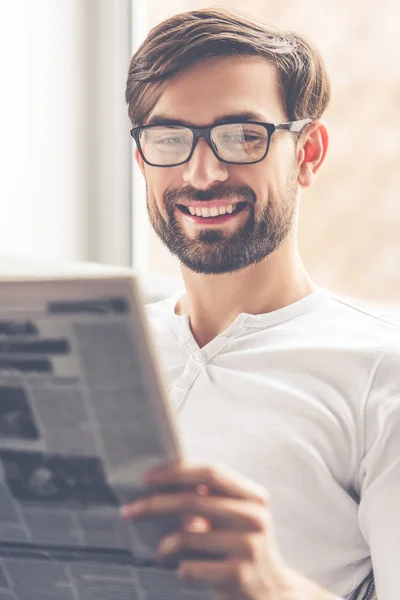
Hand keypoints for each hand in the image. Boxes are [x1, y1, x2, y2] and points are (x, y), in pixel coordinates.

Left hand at [121, 462, 333, 599]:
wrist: (274, 594)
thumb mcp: (234, 518)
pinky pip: (190, 567)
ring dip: (164, 545)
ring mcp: (249, 546)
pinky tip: (185, 570)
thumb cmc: (244, 549)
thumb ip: (209, 499)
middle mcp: (254, 517)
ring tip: (161, 552)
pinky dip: (180, 568)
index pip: (210, 472)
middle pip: (192, 500)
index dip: (176, 472)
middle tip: (129, 510)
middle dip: (154, 504)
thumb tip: (161, 485)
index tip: (148, 478)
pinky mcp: (239, 576)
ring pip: (187, 535)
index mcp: (253, 496)